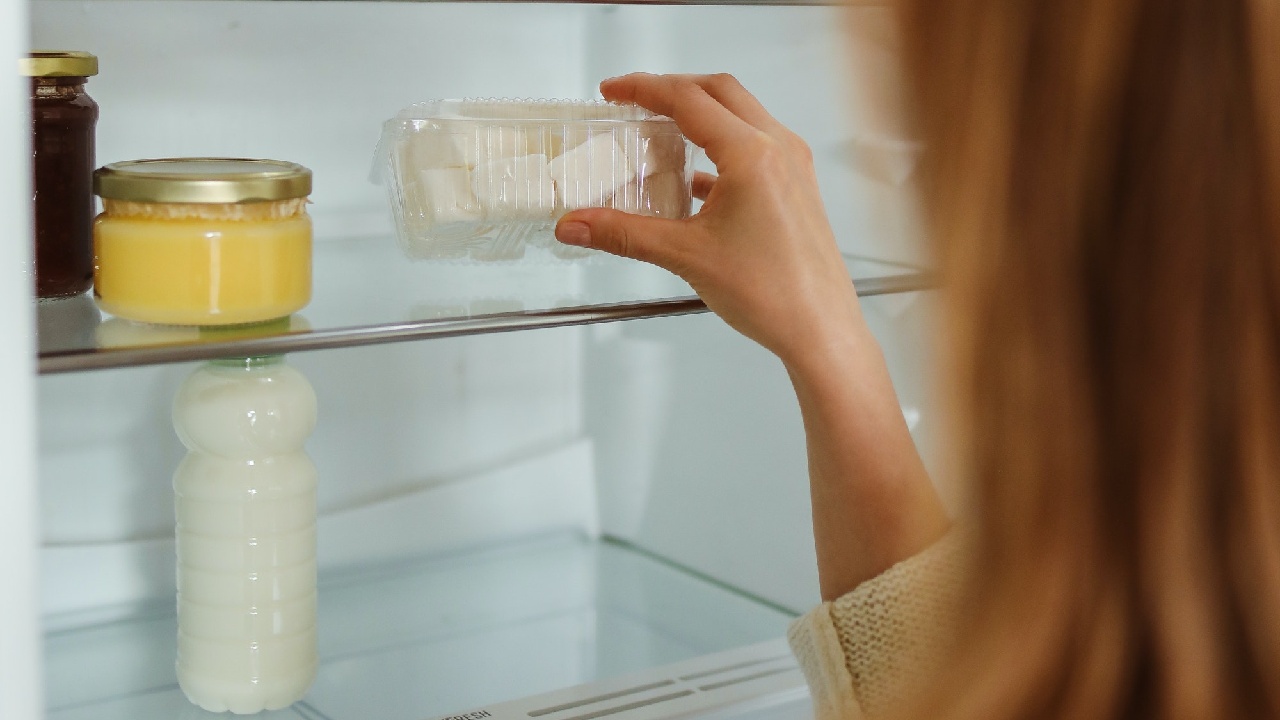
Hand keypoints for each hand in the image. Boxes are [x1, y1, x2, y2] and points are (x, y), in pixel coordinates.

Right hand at [554, 73, 865, 365]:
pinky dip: (721, 147)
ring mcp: (793, 166)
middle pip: (718, 92)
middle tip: (634, 101)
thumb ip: (624, 234)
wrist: (820, 329)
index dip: (643, 89)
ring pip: (742, 115)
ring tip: (661, 131)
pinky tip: (695, 179)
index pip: (688, 100)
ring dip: (700, 113)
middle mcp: (778, 148)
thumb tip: (576, 225)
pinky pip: (756, 147)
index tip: (613, 91)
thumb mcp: (685, 256)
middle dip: (673, 90)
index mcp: (751, 154)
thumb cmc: (772, 293)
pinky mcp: (797, 187)